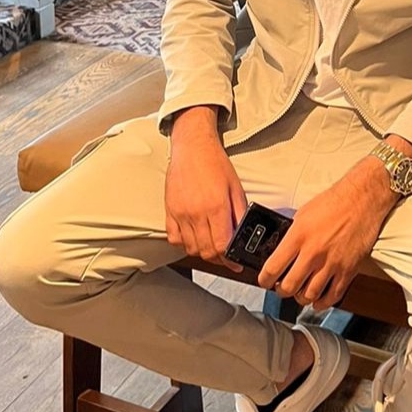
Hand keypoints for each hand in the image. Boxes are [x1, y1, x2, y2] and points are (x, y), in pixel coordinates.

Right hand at [165, 106, 246, 269]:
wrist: (192, 147)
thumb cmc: (215, 163)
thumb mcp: (235, 187)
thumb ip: (239, 213)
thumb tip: (242, 236)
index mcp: (216, 207)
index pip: (221, 246)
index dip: (230, 260)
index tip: (235, 263)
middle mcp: (196, 213)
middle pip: (205, 251)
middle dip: (218, 259)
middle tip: (226, 258)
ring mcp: (180, 213)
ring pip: (190, 248)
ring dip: (202, 253)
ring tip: (211, 248)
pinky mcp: (169, 211)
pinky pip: (174, 238)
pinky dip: (184, 244)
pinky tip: (193, 238)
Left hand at [258, 159, 397, 311]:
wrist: (363, 199)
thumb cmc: (334, 202)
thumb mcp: (303, 214)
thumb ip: (292, 235)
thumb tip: (281, 250)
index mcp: (299, 236)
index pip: (273, 268)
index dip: (264, 279)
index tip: (265, 281)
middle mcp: (313, 252)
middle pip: (289, 287)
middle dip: (281, 291)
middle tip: (281, 288)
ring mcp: (332, 263)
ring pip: (310, 295)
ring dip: (301, 298)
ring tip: (299, 293)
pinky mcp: (348, 270)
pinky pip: (333, 296)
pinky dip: (323, 303)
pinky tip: (318, 300)